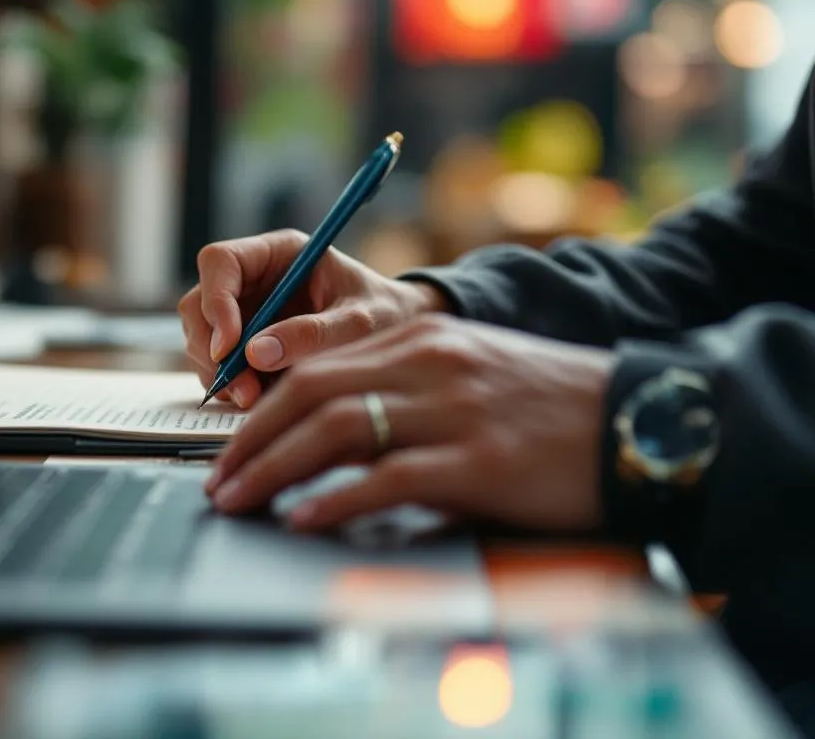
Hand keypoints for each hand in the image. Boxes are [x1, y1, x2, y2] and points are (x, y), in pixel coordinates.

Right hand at [177, 230, 448, 408]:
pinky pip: (217, 365)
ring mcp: (243, 314)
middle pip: (198, 304)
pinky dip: (228, 386)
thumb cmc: (387, 315)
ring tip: (254, 399)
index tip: (229, 346)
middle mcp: (252, 280)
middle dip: (212, 349)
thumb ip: (315, 334)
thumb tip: (257, 353)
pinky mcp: (244, 347)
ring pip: (201, 339)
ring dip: (218, 373)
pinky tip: (257, 400)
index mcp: (277, 254)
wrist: (398, 339)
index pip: (219, 262)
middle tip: (241, 388)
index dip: (214, 301)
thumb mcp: (362, 322)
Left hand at [205, 315, 614, 532]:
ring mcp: (452, 409)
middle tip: (216, 480)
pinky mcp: (479, 460)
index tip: (229, 445)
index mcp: (419, 336)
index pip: (313, 366)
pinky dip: (336, 500)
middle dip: (249, 440)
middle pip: (309, 394)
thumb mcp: (466, 371)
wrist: (637, 418)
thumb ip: (400, 385)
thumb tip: (327, 432)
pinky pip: (388, 477)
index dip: (259, 408)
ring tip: (237, 501)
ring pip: (336, 430)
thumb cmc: (545, 405)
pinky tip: (304, 519)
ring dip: (272, 469)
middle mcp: (428, 362)